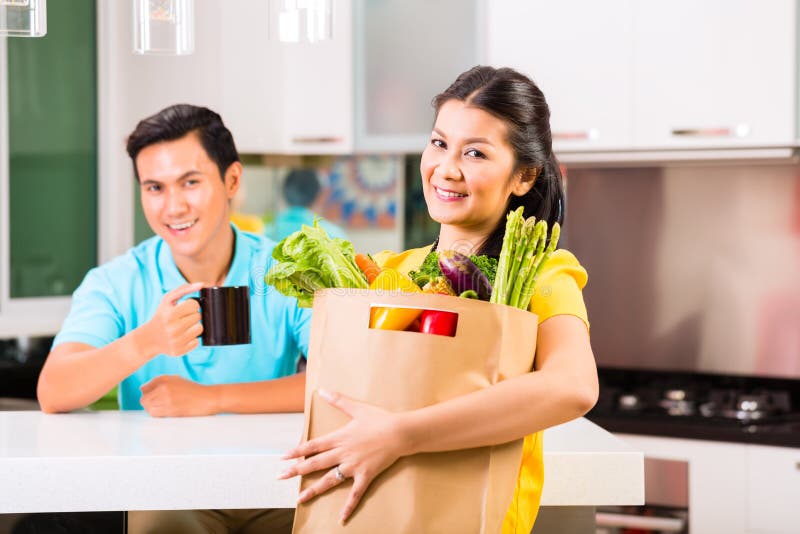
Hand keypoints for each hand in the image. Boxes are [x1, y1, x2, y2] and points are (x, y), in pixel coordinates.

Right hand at [138, 282, 203, 358]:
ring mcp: (177, 341)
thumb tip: (202, 284)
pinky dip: (192, 338)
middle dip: (193, 315)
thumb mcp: (167, 300)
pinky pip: (197, 342)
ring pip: (200, 329)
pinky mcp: (179, 351)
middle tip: (184, 317)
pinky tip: (183, 336)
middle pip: (198, 317)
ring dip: (195, 326)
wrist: (149, 339)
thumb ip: (183, 289)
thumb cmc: (161, 316)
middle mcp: (173, 329)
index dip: (192, 305)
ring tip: (185, 326)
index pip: (195, 305)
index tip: (186, 308)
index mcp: (170, 315)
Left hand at [140, 375, 219, 416]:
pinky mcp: (171, 410)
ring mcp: (167, 400)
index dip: (146, 393)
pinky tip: (163, 411)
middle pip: (144, 399)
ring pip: (148, 407)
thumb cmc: (192, 389)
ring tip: (160, 408)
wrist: (207, 398)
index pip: (145, 388)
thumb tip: (141, 389)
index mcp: (165, 380)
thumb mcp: (176, 379)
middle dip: (147, 402)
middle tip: (156, 403)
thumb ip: (158, 381)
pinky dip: (156, 413)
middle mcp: (164, 389)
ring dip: (151, 409)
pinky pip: (155, 413)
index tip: (152, 396)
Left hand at [279, 389, 410, 523]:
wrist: (400, 432)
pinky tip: (341, 518)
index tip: (283, 457)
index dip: (296, 452)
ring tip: (300, 499)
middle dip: (296, 471)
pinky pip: (355, 494)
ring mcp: (353, 466)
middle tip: (281, 477)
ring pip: (329, 480)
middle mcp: (343, 453)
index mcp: (339, 438)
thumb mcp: (357, 408)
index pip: (313, 446)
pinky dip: (348, 506)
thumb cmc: (380, 419)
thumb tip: (322, 390)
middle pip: (315, 463)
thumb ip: (338, 400)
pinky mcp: (366, 475)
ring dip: (313, 490)